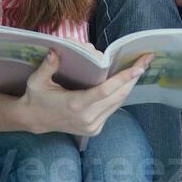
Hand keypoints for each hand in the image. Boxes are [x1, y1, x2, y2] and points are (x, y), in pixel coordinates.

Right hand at [19, 50, 152, 137]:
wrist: (34, 120)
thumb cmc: (36, 97)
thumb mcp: (37, 81)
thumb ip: (47, 67)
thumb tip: (55, 51)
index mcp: (75, 105)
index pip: (105, 91)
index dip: (124, 79)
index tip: (139, 67)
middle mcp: (87, 118)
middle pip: (118, 96)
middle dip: (133, 77)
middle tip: (146, 60)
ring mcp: (92, 126)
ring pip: (118, 103)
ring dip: (129, 85)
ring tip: (139, 68)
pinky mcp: (95, 129)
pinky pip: (112, 109)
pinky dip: (119, 95)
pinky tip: (125, 82)